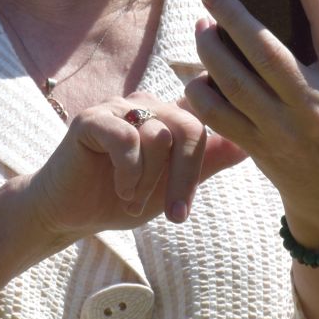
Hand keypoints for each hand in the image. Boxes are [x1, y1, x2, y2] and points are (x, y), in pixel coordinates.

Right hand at [19, 95, 246, 247]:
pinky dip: (129, 173)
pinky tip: (120, 189)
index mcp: (168, 115)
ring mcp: (117, 107)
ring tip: (134, 199)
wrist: (69, 214)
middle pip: (190, 127)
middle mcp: (146, 104)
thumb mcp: (173, 185)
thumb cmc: (121, 197)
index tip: (215, 169)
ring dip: (150, 181)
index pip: (206, 114)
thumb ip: (207, 162)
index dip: (215, 140)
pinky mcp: (92, 119)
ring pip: (160, 135)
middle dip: (186, 177)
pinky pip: (127, 139)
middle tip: (176, 215)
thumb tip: (249, 144)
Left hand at [184, 0, 318, 249]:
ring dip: (211, 50)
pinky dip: (201, 92)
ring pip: (234, 83)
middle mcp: (315, 107)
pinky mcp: (256, 148)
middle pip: (267, 52)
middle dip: (235, 17)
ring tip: (202, 25)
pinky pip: (218, 116)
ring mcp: (283, 131)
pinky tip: (198, 72)